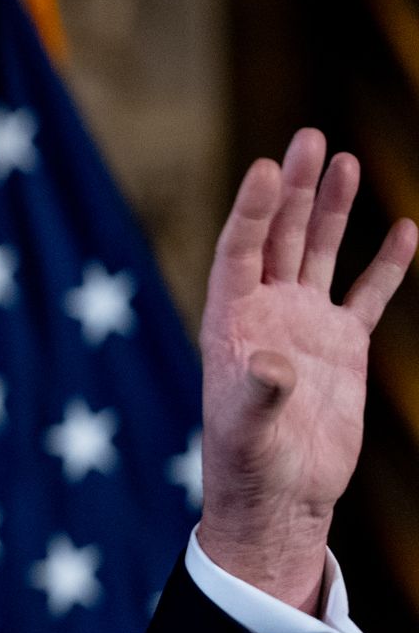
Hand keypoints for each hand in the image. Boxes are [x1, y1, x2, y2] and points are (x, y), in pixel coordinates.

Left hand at [198, 128, 415, 613]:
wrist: (281, 495)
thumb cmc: (250, 464)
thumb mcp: (248, 430)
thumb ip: (258, 394)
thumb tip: (272, 363)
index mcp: (232, 321)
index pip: (241, 251)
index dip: (253, 211)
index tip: (265, 167)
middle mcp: (266, 312)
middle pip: (282, 237)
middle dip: (296, 189)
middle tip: (310, 137)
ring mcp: (305, 324)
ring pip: (321, 253)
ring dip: (331, 209)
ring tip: (344, 159)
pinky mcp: (341, 347)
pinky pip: (367, 294)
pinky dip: (385, 263)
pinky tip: (405, 228)